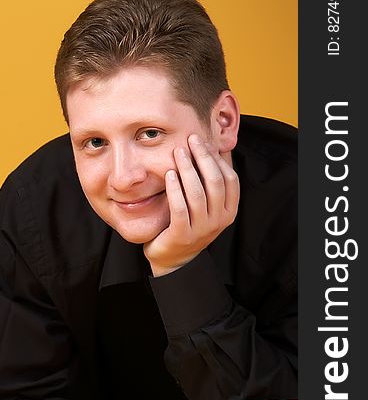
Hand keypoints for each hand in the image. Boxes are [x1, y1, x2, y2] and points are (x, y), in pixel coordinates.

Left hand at [143, 135, 238, 276]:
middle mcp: (220, 220)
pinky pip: (180, 208)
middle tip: (191, 140)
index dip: (217, 158)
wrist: (172, 259)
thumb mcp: (204, 205)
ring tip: (178, 152)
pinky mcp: (183, 235)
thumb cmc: (187, 224)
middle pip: (215, 182)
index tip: (203, 141)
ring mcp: (202, 229)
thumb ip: (210, 183)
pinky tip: (169, 174)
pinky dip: (175, 189)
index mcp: (229, 211)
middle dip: (203, 158)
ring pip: (198, 193)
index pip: (230, 179)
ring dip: (188, 169)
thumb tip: (215, 149)